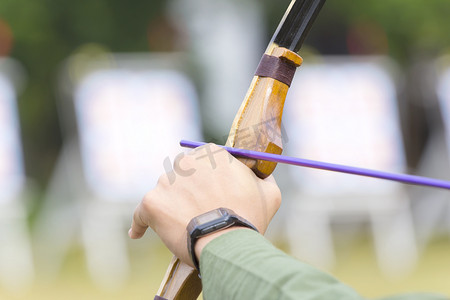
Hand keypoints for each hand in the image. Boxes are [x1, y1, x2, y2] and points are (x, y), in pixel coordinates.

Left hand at [129, 143, 281, 266]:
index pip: (205, 160)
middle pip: (182, 172)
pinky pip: (141, 213)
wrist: (227, 243)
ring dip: (170, 204)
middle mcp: (186, 161)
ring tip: (181, 226)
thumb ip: (261, 176)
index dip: (208, 177)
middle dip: (187, 188)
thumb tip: (259, 173)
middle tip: (196, 209)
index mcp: (213, 153)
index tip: (210, 192)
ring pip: (164, 191)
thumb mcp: (268, 192)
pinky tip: (136, 233)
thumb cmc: (248, 217)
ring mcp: (166, 181)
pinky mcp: (152, 202)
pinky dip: (141, 223)